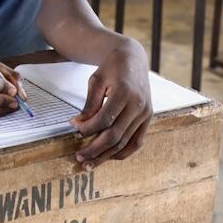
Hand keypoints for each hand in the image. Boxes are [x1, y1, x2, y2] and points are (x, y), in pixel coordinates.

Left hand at [70, 41, 151, 169]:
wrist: (133, 58)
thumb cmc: (111, 68)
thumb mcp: (96, 81)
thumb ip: (89, 104)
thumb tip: (78, 125)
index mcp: (125, 92)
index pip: (105, 119)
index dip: (88, 129)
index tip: (74, 130)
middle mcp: (139, 105)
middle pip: (115, 135)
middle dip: (95, 149)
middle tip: (78, 158)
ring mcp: (145, 113)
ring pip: (125, 142)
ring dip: (106, 156)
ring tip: (89, 164)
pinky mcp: (148, 118)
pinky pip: (137, 141)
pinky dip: (123, 152)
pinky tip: (108, 157)